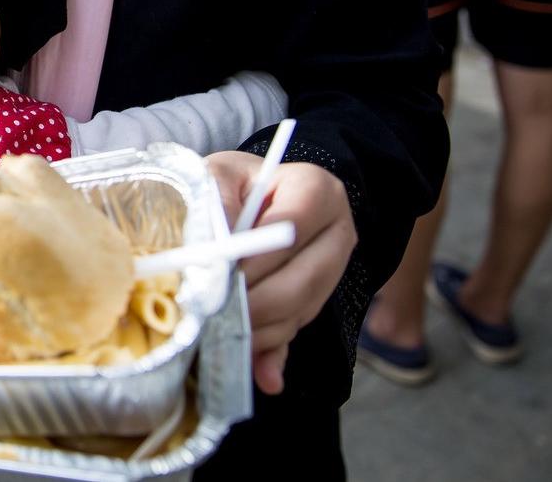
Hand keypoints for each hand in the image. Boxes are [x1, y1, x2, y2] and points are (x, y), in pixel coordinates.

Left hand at [206, 151, 356, 394]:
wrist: (248, 196)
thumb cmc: (230, 183)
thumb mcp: (218, 175)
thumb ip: (215, 203)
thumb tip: (217, 253)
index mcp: (316, 190)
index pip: (292, 230)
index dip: (257, 259)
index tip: (223, 276)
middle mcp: (336, 232)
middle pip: (305, 279)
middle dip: (257, 304)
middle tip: (215, 314)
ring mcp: (331, 271)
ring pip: (302, 310)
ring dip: (260, 330)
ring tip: (219, 335)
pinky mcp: (315, 301)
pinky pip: (296, 331)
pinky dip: (273, 354)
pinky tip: (262, 374)